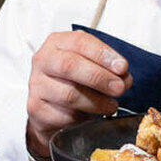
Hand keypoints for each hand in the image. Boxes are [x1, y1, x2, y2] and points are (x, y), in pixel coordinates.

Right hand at [26, 31, 131, 160]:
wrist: (51, 105)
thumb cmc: (73, 80)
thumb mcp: (90, 64)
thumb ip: (108, 67)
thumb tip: (124, 78)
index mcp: (57, 43)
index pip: (80, 42)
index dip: (103, 55)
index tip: (122, 67)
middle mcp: (43, 60)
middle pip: (70, 66)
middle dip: (99, 77)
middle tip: (119, 87)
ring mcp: (36, 84)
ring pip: (69, 94)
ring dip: (96, 102)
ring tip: (110, 105)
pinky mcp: (36, 108)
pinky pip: (63, 115)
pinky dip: (82, 117)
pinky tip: (90, 116)